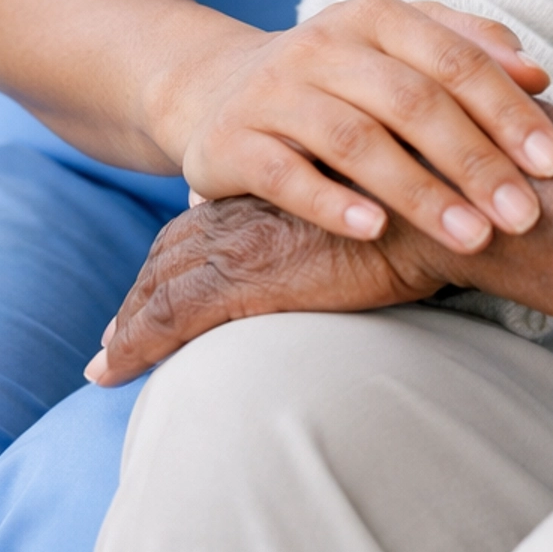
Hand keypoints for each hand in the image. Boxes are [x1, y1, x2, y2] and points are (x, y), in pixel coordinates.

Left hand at [86, 193, 451, 385]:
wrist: (444, 206)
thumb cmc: (436, 202)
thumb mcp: (389, 196)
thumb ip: (361, 204)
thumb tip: (368, 228)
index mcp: (281, 182)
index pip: (210, 217)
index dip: (182, 249)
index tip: (161, 277)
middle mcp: (251, 206)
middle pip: (177, 248)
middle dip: (144, 289)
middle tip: (117, 330)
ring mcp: (243, 240)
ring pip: (162, 283)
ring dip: (129, 322)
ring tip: (107, 357)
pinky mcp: (244, 277)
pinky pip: (168, 316)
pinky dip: (132, 343)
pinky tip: (109, 369)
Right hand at [153, 0, 552, 257]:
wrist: (216, 86)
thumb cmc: (338, 75)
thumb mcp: (398, 45)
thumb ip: (467, 49)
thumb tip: (538, 75)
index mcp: (376, 15)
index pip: (454, 60)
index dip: (508, 112)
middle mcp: (324, 44)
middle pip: (412, 101)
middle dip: (476, 161)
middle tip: (525, 216)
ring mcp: (274, 91)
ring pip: (356, 140)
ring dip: (419, 191)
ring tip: (472, 237)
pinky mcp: (230, 141)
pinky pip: (284, 173)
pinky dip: (331, 201)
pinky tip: (374, 230)